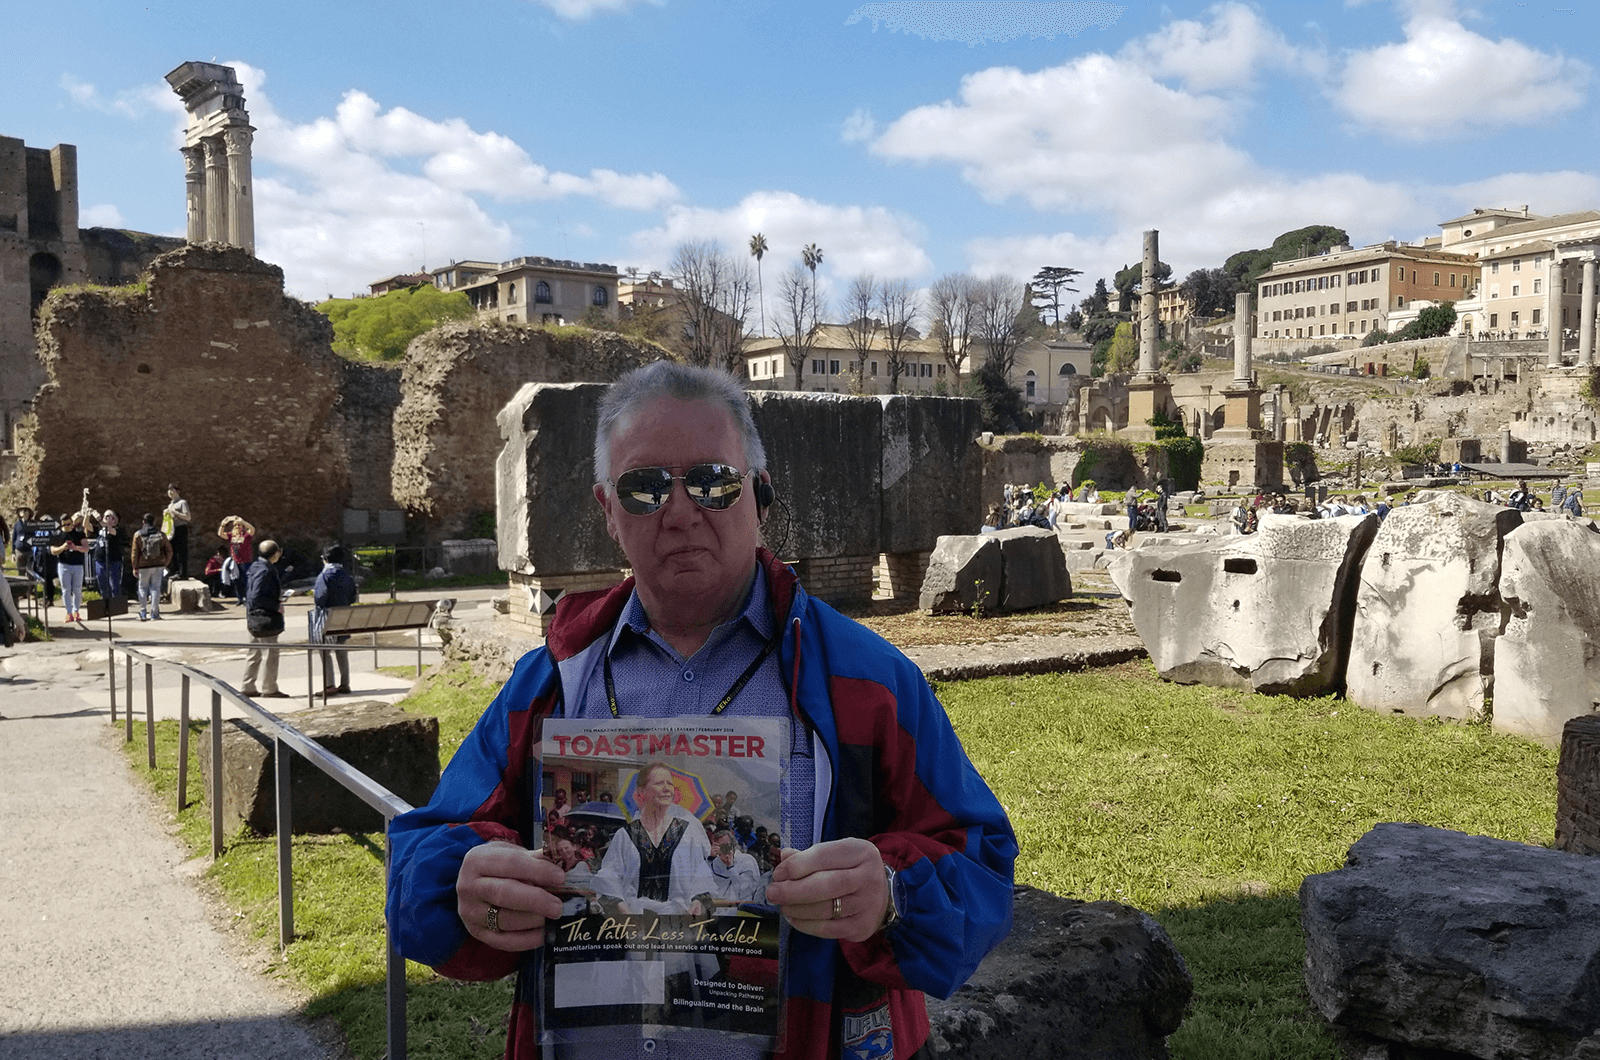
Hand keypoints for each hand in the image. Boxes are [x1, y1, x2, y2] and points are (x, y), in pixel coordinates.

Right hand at [456, 841, 566, 951]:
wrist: (474, 882)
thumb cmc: (498, 865)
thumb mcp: (512, 852)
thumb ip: (536, 858)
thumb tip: (563, 863)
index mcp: (477, 861)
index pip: (510, 864)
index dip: (537, 870)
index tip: (560, 877)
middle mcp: (468, 887)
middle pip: (504, 894)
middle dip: (535, 900)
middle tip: (558, 906)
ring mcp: (470, 912)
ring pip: (504, 920)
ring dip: (533, 920)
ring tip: (553, 917)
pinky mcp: (477, 932)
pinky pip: (503, 941)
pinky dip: (527, 940)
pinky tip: (544, 933)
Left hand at [764, 838, 888, 942]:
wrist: (884, 894)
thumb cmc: (853, 870)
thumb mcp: (838, 854)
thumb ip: (810, 856)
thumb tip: (783, 858)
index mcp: (860, 853)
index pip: (824, 857)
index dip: (797, 866)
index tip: (778, 873)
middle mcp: (868, 877)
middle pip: (826, 885)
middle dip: (793, 890)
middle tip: (773, 893)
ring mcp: (867, 904)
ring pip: (825, 909)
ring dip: (797, 909)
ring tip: (782, 906)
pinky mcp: (861, 926)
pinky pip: (828, 929)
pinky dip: (806, 925)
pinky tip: (794, 918)